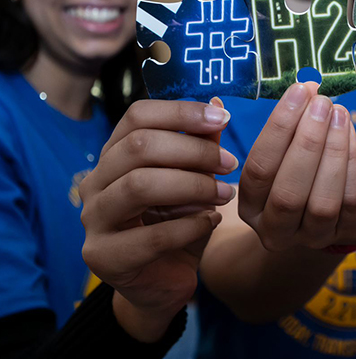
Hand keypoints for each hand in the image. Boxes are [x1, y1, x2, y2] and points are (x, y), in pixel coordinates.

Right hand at [79, 98, 237, 340]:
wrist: (162, 284)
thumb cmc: (178, 224)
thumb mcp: (194, 179)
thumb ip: (202, 145)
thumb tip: (219, 102)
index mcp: (115, 154)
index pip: (137, 116)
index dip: (181, 112)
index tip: (222, 118)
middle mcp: (95, 181)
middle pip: (139, 147)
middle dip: (194, 151)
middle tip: (230, 163)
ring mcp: (94, 219)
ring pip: (140, 186)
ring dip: (193, 186)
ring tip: (225, 194)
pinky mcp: (103, 257)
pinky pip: (152, 236)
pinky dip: (191, 226)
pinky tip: (212, 222)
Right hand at [238, 82, 355, 251]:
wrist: (337, 207)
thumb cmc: (298, 171)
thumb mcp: (277, 156)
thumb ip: (277, 127)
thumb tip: (261, 94)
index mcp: (250, 207)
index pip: (258, 170)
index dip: (278, 129)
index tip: (298, 92)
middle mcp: (276, 229)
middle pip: (288, 192)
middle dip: (307, 141)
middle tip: (321, 102)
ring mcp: (313, 237)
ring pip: (321, 201)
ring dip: (332, 150)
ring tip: (339, 112)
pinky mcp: (348, 231)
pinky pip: (350, 200)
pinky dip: (351, 162)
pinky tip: (350, 132)